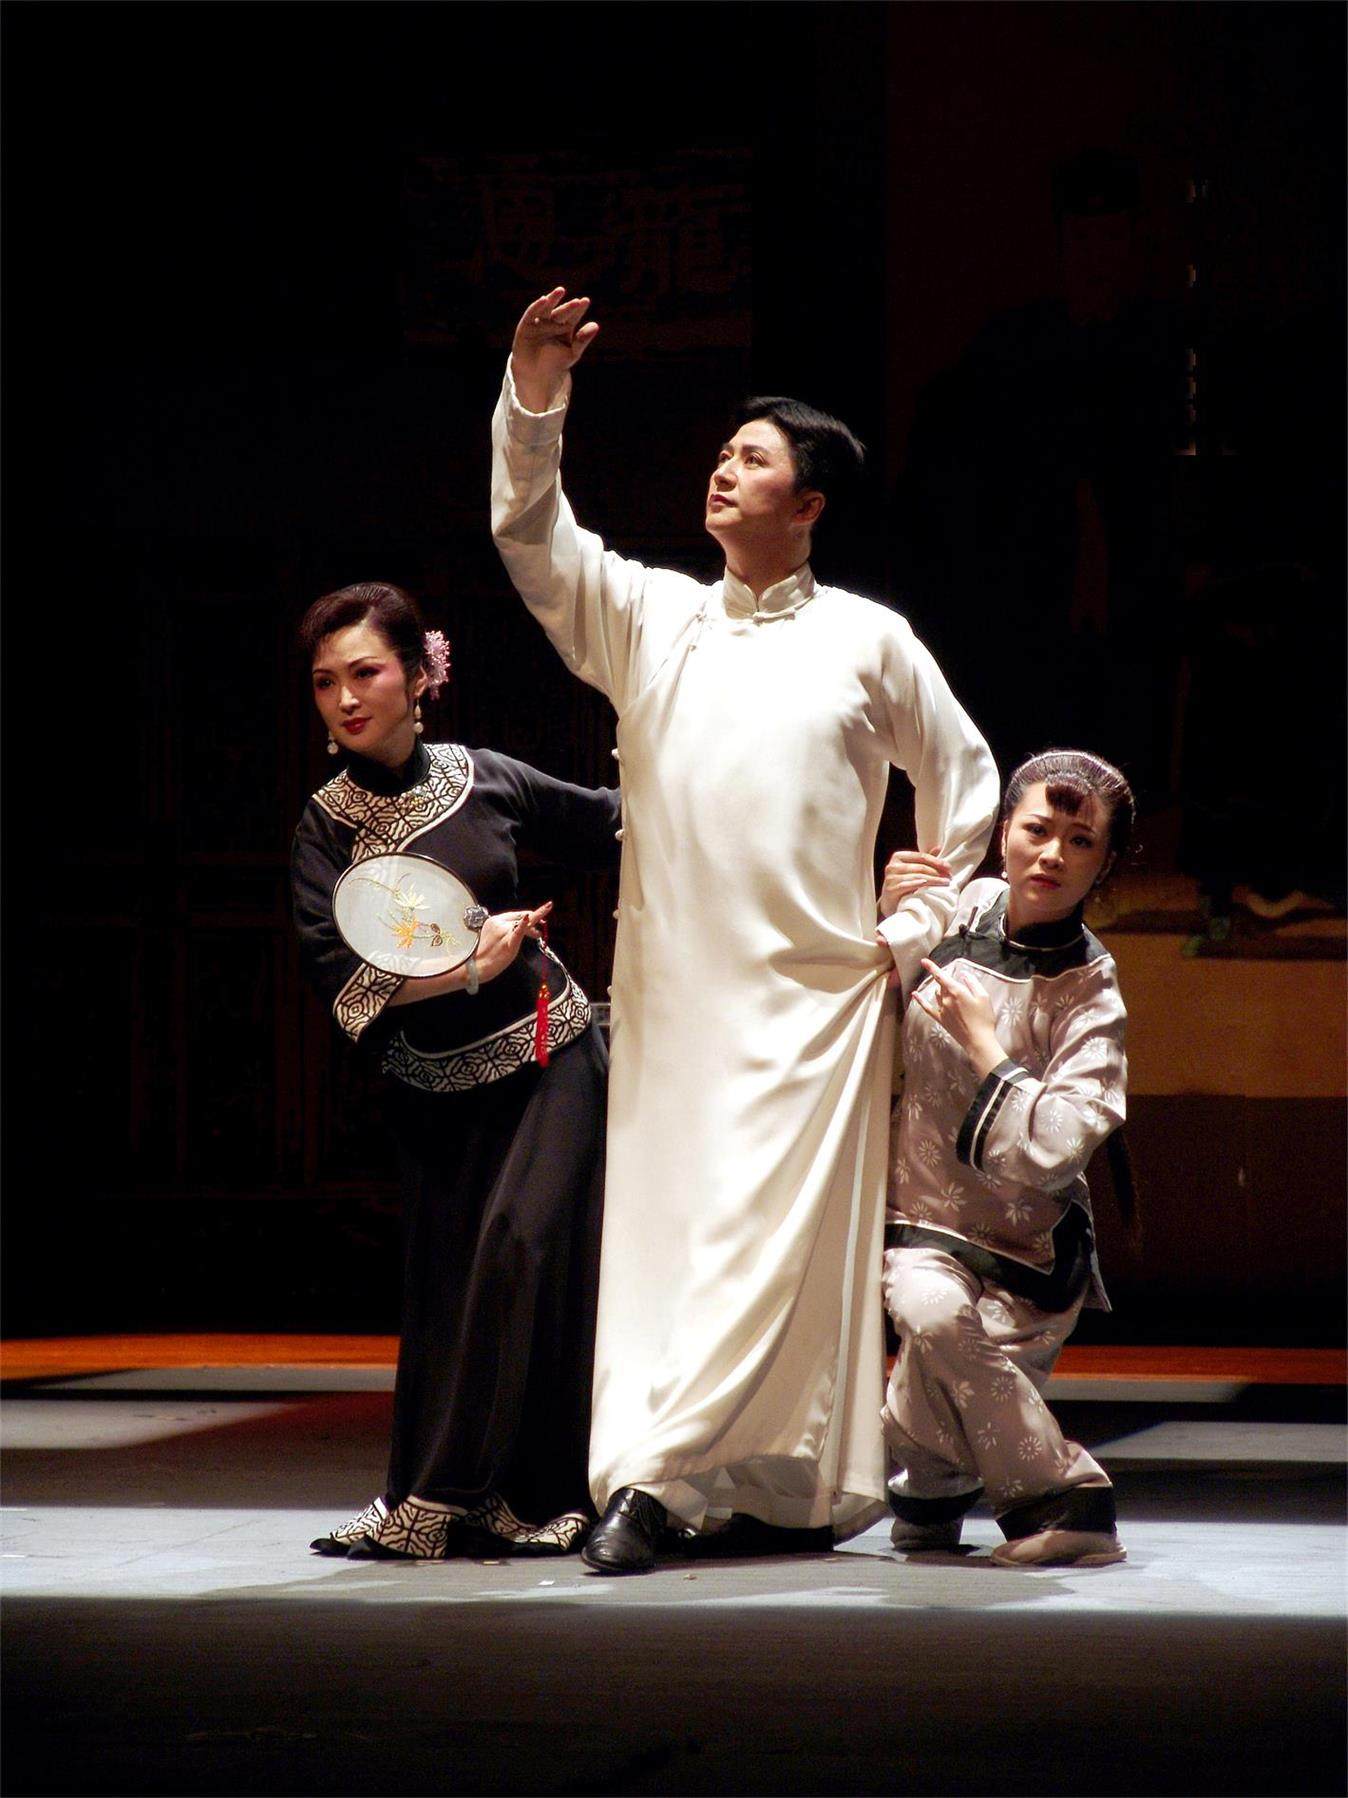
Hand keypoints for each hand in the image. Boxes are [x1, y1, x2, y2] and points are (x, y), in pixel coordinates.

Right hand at [473, 901, 552, 984]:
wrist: (473, 967)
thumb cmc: (480, 956)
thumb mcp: (489, 938)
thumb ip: (502, 932)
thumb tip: (517, 933)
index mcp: (493, 921)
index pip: (513, 915)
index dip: (525, 916)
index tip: (533, 920)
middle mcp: (499, 923)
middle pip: (520, 917)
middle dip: (533, 918)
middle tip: (543, 919)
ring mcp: (503, 932)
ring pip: (523, 925)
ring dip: (533, 928)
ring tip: (539, 931)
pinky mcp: (508, 942)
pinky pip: (518, 932)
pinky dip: (525, 925)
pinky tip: (529, 918)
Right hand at [511, 288, 599, 411]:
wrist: (537, 378)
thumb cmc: (556, 365)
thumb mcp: (573, 353)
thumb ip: (583, 340)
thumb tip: (596, 325)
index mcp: (564, 328)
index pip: (573, 316)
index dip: (579, 309)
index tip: (585, 301)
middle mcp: (552, 323)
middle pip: (561, 312)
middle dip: (569, 307)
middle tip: (577, 302)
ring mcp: (539, 323)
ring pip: (546, 309)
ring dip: (552, 299)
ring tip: (560, 291)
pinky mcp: (526, 325)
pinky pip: (531, 313)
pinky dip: (537, 306)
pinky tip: (544, 299)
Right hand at [879, 846, 950, 917]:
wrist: (890, 903)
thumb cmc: (904, 884)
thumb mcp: (913, 870)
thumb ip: (923, 859)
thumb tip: (938, 847)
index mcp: (898, 857)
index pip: (921, 856)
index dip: (936, 861)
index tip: (949, 867)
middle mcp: (892, 866)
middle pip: (920, 867)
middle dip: (937, 872)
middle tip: (949, 877)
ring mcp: (890, 878)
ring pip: (917, 876)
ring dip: (934, 880)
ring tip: (945, 883)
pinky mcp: (891, 889)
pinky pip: (909, 885)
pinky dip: (920, 885)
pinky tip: (930, 887)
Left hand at [912, 956, 1003, 1076]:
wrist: (978, 1040)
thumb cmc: (984, 1018)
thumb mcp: (984, 997)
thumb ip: (973, 983)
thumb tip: (963, 974)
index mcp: (957, 991)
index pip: (941, 976)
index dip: (932, 967)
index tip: (923, 960)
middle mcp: (946, 999)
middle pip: (942, 985)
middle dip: (947, 981)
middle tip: (959, 986)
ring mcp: (942, 1010)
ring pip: (937, 994)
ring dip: (942, 989)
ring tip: (952, 992)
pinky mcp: (941, 1019)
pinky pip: (927, 1008)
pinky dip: (920, 1000)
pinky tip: (914, 994)